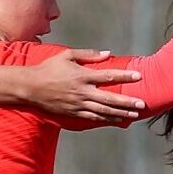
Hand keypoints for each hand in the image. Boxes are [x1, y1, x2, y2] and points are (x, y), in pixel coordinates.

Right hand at [25, 49, 144, 121]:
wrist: (30, 87)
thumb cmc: (49, 68)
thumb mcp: (67, 55)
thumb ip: (88, 54)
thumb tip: (107, 54)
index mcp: (82, 75)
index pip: (108, 76)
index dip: (124, 76)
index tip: (138, 76)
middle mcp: (82, 91)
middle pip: (109, 98)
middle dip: (127, 101)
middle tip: (142, 103)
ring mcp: (78, 104)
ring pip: (104, 110)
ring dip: (121, 113)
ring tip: (135, 114)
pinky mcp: (73, 112)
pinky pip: (93, 117)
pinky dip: (106, 119)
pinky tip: (117, 119)